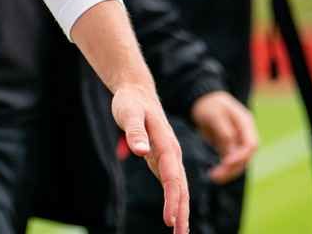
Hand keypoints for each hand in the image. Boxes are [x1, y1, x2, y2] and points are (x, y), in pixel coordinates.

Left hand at [112, 82, 189, 233]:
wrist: (136, 91)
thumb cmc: (131, 102)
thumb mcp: (129, 113)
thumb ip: (135, 131)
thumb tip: (141, 152)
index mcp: (166, 143)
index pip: (172, 176)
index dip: (172, 199)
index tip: (169, 220)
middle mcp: (172, 151)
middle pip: (181, 186)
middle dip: (182, 212)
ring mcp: (169, 156)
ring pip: (179, 186)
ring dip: (181, 209)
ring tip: (180, 232)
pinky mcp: (162, 158)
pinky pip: (172, 183)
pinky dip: (175, 200)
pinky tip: (173, 214)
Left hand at [190, 90, 257, 184]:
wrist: (202, 100)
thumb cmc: (209, 105)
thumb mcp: (215, 115)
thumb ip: (225, 131)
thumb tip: (231, 150)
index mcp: (245, 123)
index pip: (251, 144)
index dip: (241, 156)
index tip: (226, 163)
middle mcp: (245, 134)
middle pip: (246, 157)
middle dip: (233, 168)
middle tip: (216, 176)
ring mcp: (238, 141)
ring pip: (239, 162)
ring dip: (228, 172)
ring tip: (213, 177)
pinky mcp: (229, 147)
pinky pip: (230, 162)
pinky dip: (224, 170)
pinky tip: (214, 174)